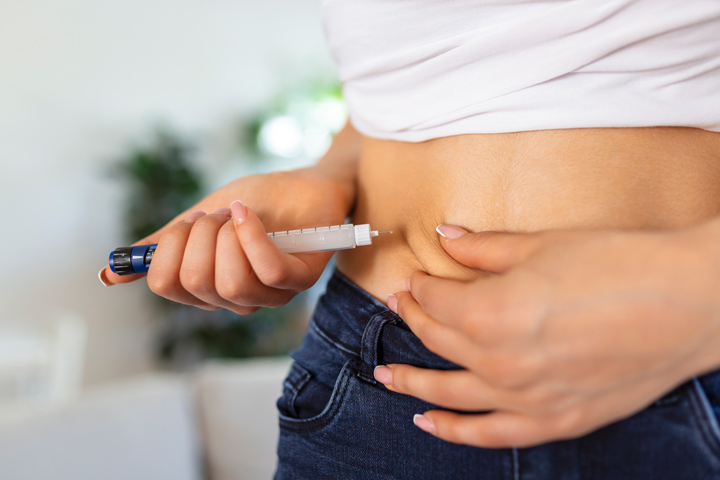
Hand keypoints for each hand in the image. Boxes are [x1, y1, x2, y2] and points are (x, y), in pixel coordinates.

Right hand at [99, 167, 353, 314]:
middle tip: (217, 215)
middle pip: (194, 282)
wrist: (305, 183)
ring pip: (229, 283)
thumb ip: (163, 247)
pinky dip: (251, 236)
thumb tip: (109, 274)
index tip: (187, 223)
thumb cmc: (257, 203)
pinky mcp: (301, 279)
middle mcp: (238, 300)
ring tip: (238, 214)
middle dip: (198, 234)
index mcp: (208, 289)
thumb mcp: (200, 220)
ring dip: (226, 234)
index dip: (168, 247)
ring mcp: (271, 294)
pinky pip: (267, 271)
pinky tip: (248, 214)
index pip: (166, 286)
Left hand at [374, 221, 719, 447]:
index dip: (419, 285)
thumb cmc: (620, 266)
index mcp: (489, 312)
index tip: (414, 277)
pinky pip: (489, 433)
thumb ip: (484, 249)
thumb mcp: (542, 246)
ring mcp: (525, 397)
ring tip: (385, 375)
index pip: (435, 299)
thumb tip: (446, 237)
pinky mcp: (554, 420)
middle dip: (412, 318)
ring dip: (411, 381)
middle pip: (436, 340)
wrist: (688, 303)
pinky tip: (428, 422)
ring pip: (448, 392)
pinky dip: (453, 430)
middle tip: (399, 306)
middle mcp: (498, 360)